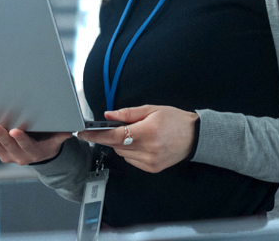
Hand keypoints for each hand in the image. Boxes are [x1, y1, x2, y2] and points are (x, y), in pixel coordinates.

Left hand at [0, 123, 70, 164]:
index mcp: (33, 152)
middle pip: (6, 145)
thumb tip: (70, 130)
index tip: (16, 131)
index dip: (21, 139)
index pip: (27, 146)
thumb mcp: (56, 138)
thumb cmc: (47, 140)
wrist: (40, 153)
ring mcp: (5, 154)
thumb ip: (61, 134)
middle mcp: (18, 156)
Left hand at [76, 105, 197, 173]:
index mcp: (147, 132)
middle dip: (110, 136)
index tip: (82, 133)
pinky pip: (130, 160)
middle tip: (117, 127)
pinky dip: (130, 152)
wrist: (196, 137)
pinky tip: (141, 144)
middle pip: (115, 145)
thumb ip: (127, 113)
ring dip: (121, 144)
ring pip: (121, 153)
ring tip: (136, 134)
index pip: (114, 136)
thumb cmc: (175, 121)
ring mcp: (150, 161)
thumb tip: (107, 116)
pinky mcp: (152, 168)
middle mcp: (148, 149)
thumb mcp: (151, 109)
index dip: (96, 135)